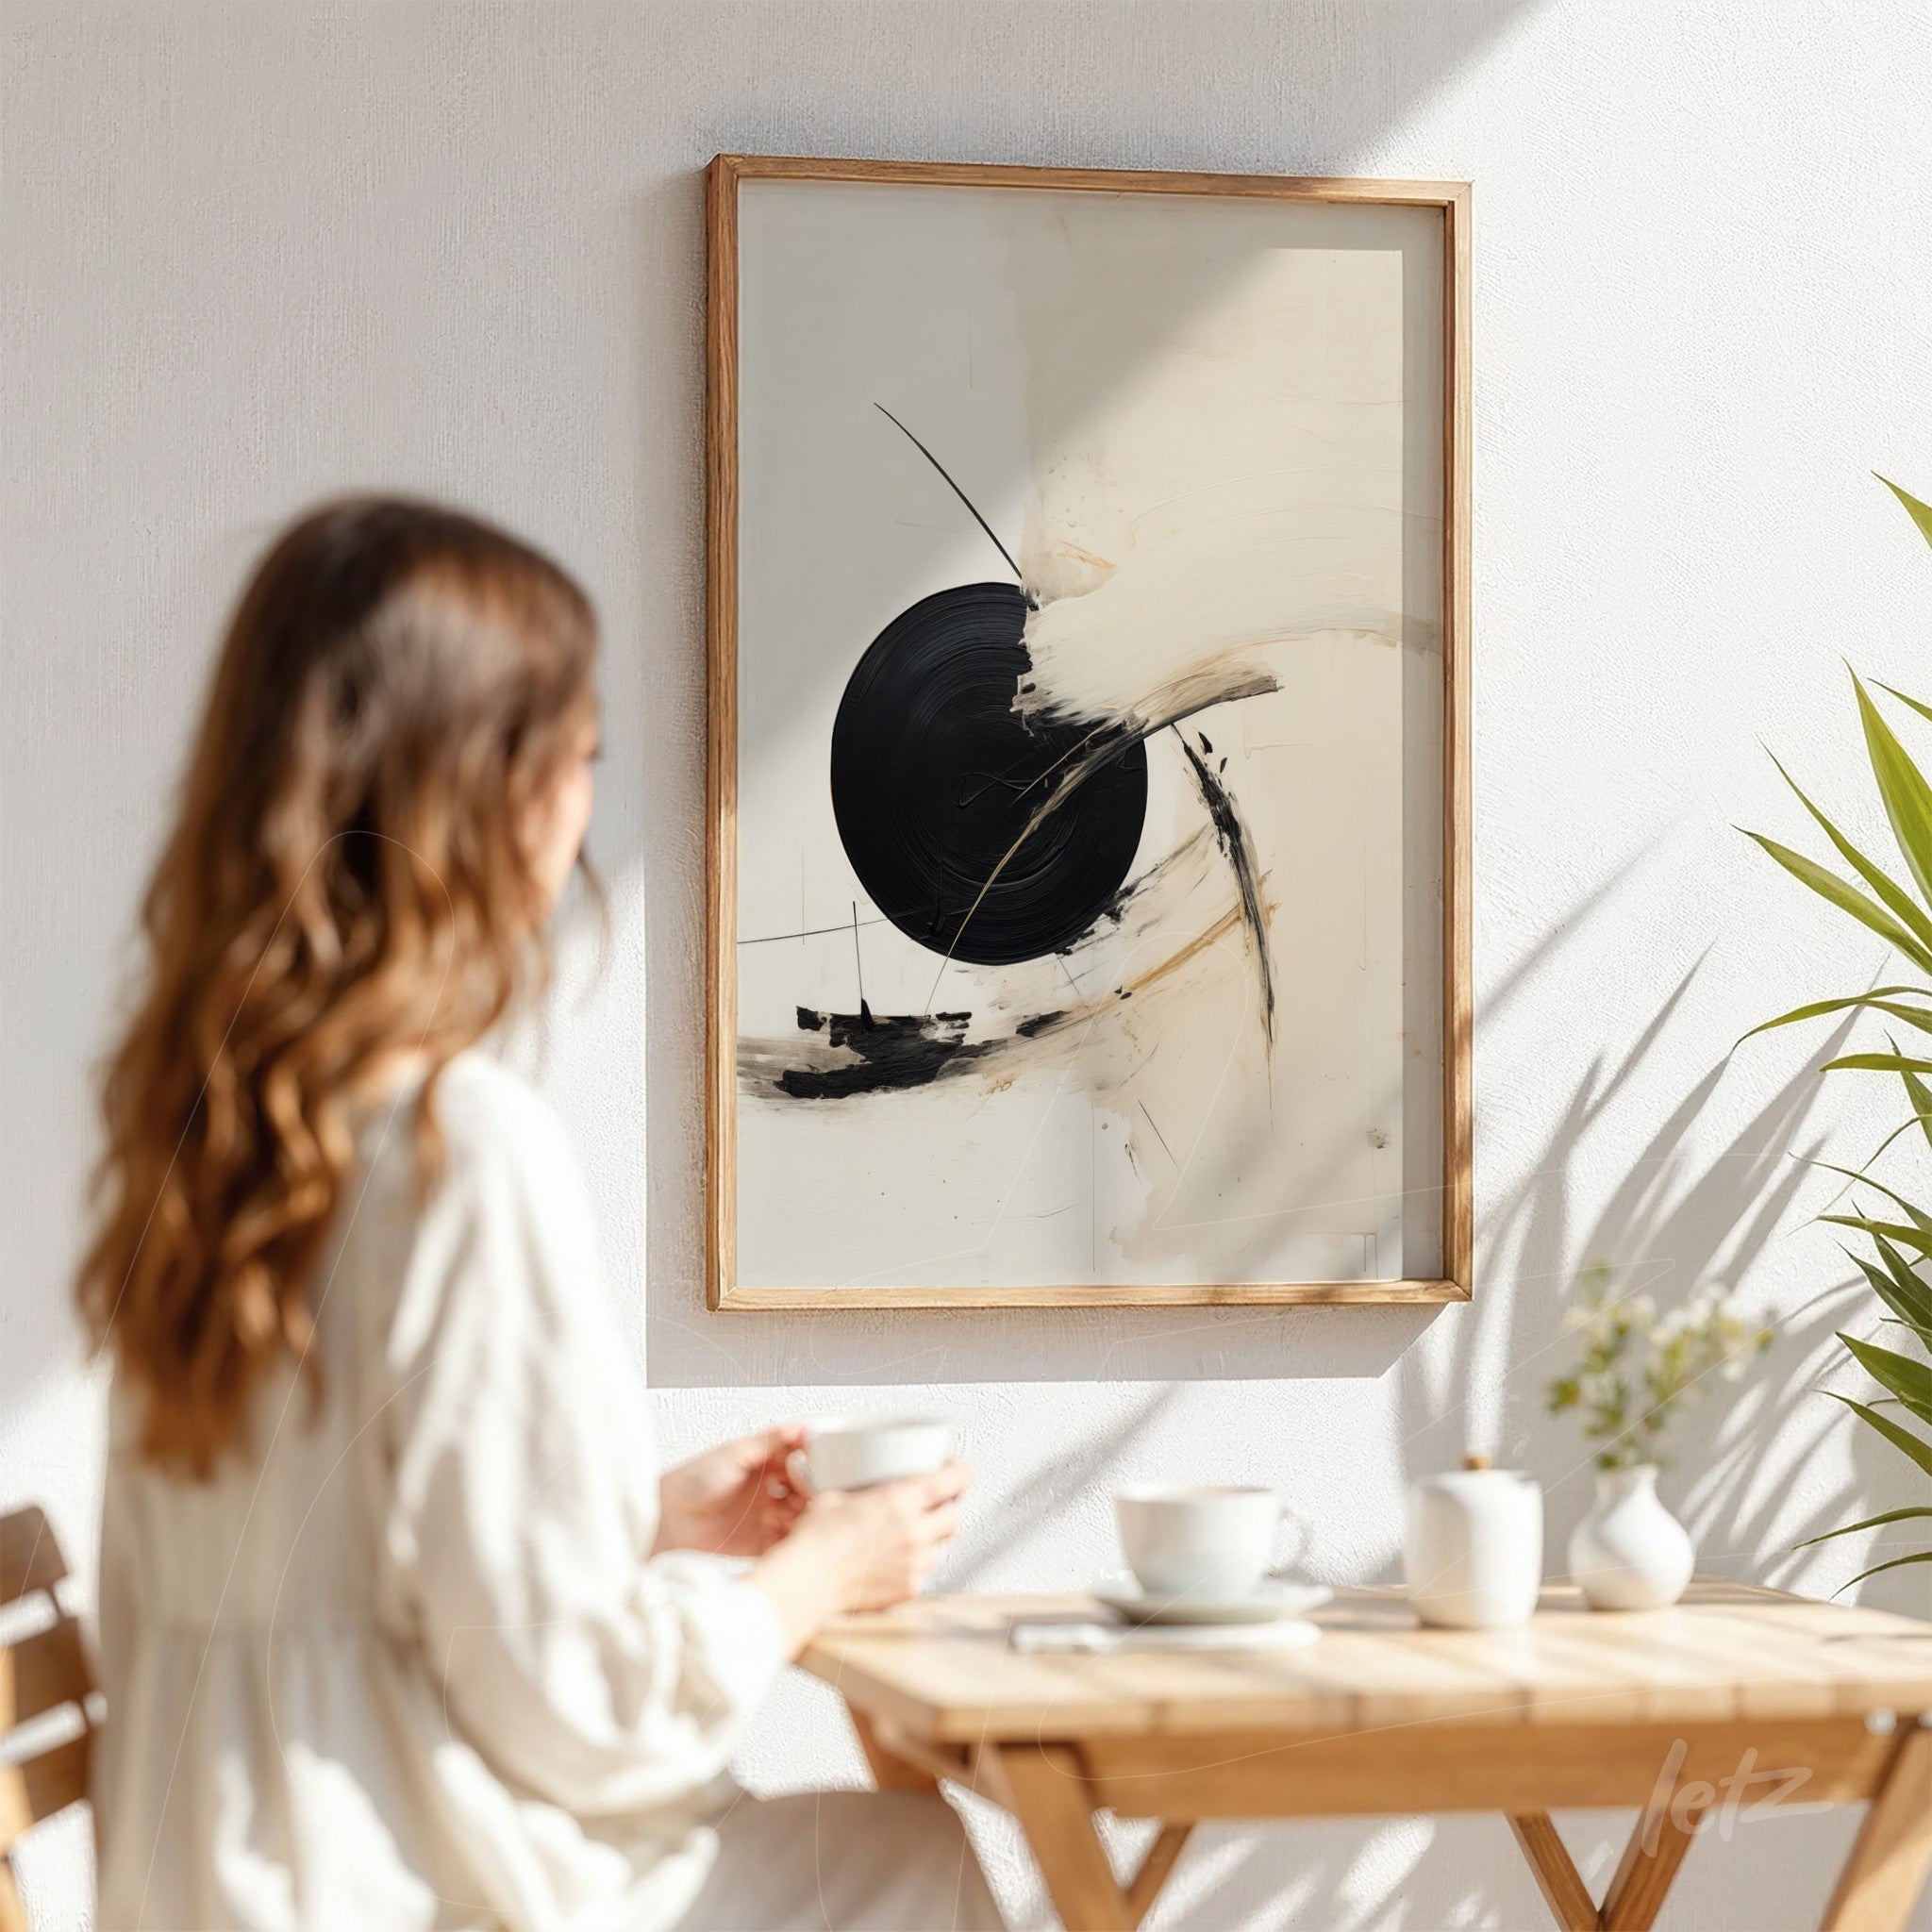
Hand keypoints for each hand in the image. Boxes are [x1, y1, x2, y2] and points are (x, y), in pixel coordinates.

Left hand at [654, 1426, 808, 1558]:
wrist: (668, 1520)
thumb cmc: (692, 1481)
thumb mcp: (732, 1453)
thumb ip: (768, 1440)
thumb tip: (800, 1427)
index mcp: (762, 1463)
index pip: (798, 1458)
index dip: (810, 1462)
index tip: (819, 1465)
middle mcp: (767, 1488)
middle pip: (803, 1488)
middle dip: (811, 1489)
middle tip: (812, 1492)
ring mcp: (765, 1516)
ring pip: (799, 1514)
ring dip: (804, 1514)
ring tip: (799, 1513)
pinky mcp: (760, 1542)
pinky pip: (786, 1541)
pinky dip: (794, 1539)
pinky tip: (793, 1534)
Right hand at [792, 1461, 971, 1612]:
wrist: (809, 1579)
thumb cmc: (817, 1539)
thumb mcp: (837, 1496)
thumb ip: (864, 1493)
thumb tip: (863, 1491)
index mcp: (900, 1500)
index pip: (953, 1479)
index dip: (959, 1473)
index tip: (956, 1472)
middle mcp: (914, 1531)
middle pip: (952, 1517)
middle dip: (944, 1512)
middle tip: (929, 1509)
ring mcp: (914, 1562)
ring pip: (939, 1548)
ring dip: (927, 1542)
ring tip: (902, 1540)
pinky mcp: (908, 1588)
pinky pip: (921, 1573)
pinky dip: (911, 1567)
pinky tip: (890, 1563)